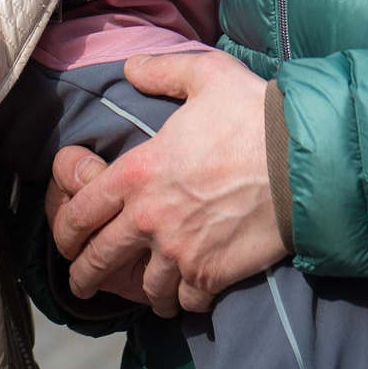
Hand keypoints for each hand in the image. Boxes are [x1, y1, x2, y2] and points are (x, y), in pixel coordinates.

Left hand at [48, 50, 287, 315]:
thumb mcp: (205, 75)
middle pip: (101, 258)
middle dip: (85, 276)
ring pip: (146, 288)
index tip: (64, 244)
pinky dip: (186, 301)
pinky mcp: (212, 273)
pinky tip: (188, 297)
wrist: (303, 161)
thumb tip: (131, 67)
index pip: (83, 210)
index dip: (66, 231)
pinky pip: (188, 300)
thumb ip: (162, 71)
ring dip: (145, 292)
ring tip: (146, 295)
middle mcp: (150, 217)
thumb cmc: (253, 114)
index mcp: (139, 172)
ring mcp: (180, 250)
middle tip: (80, 285)